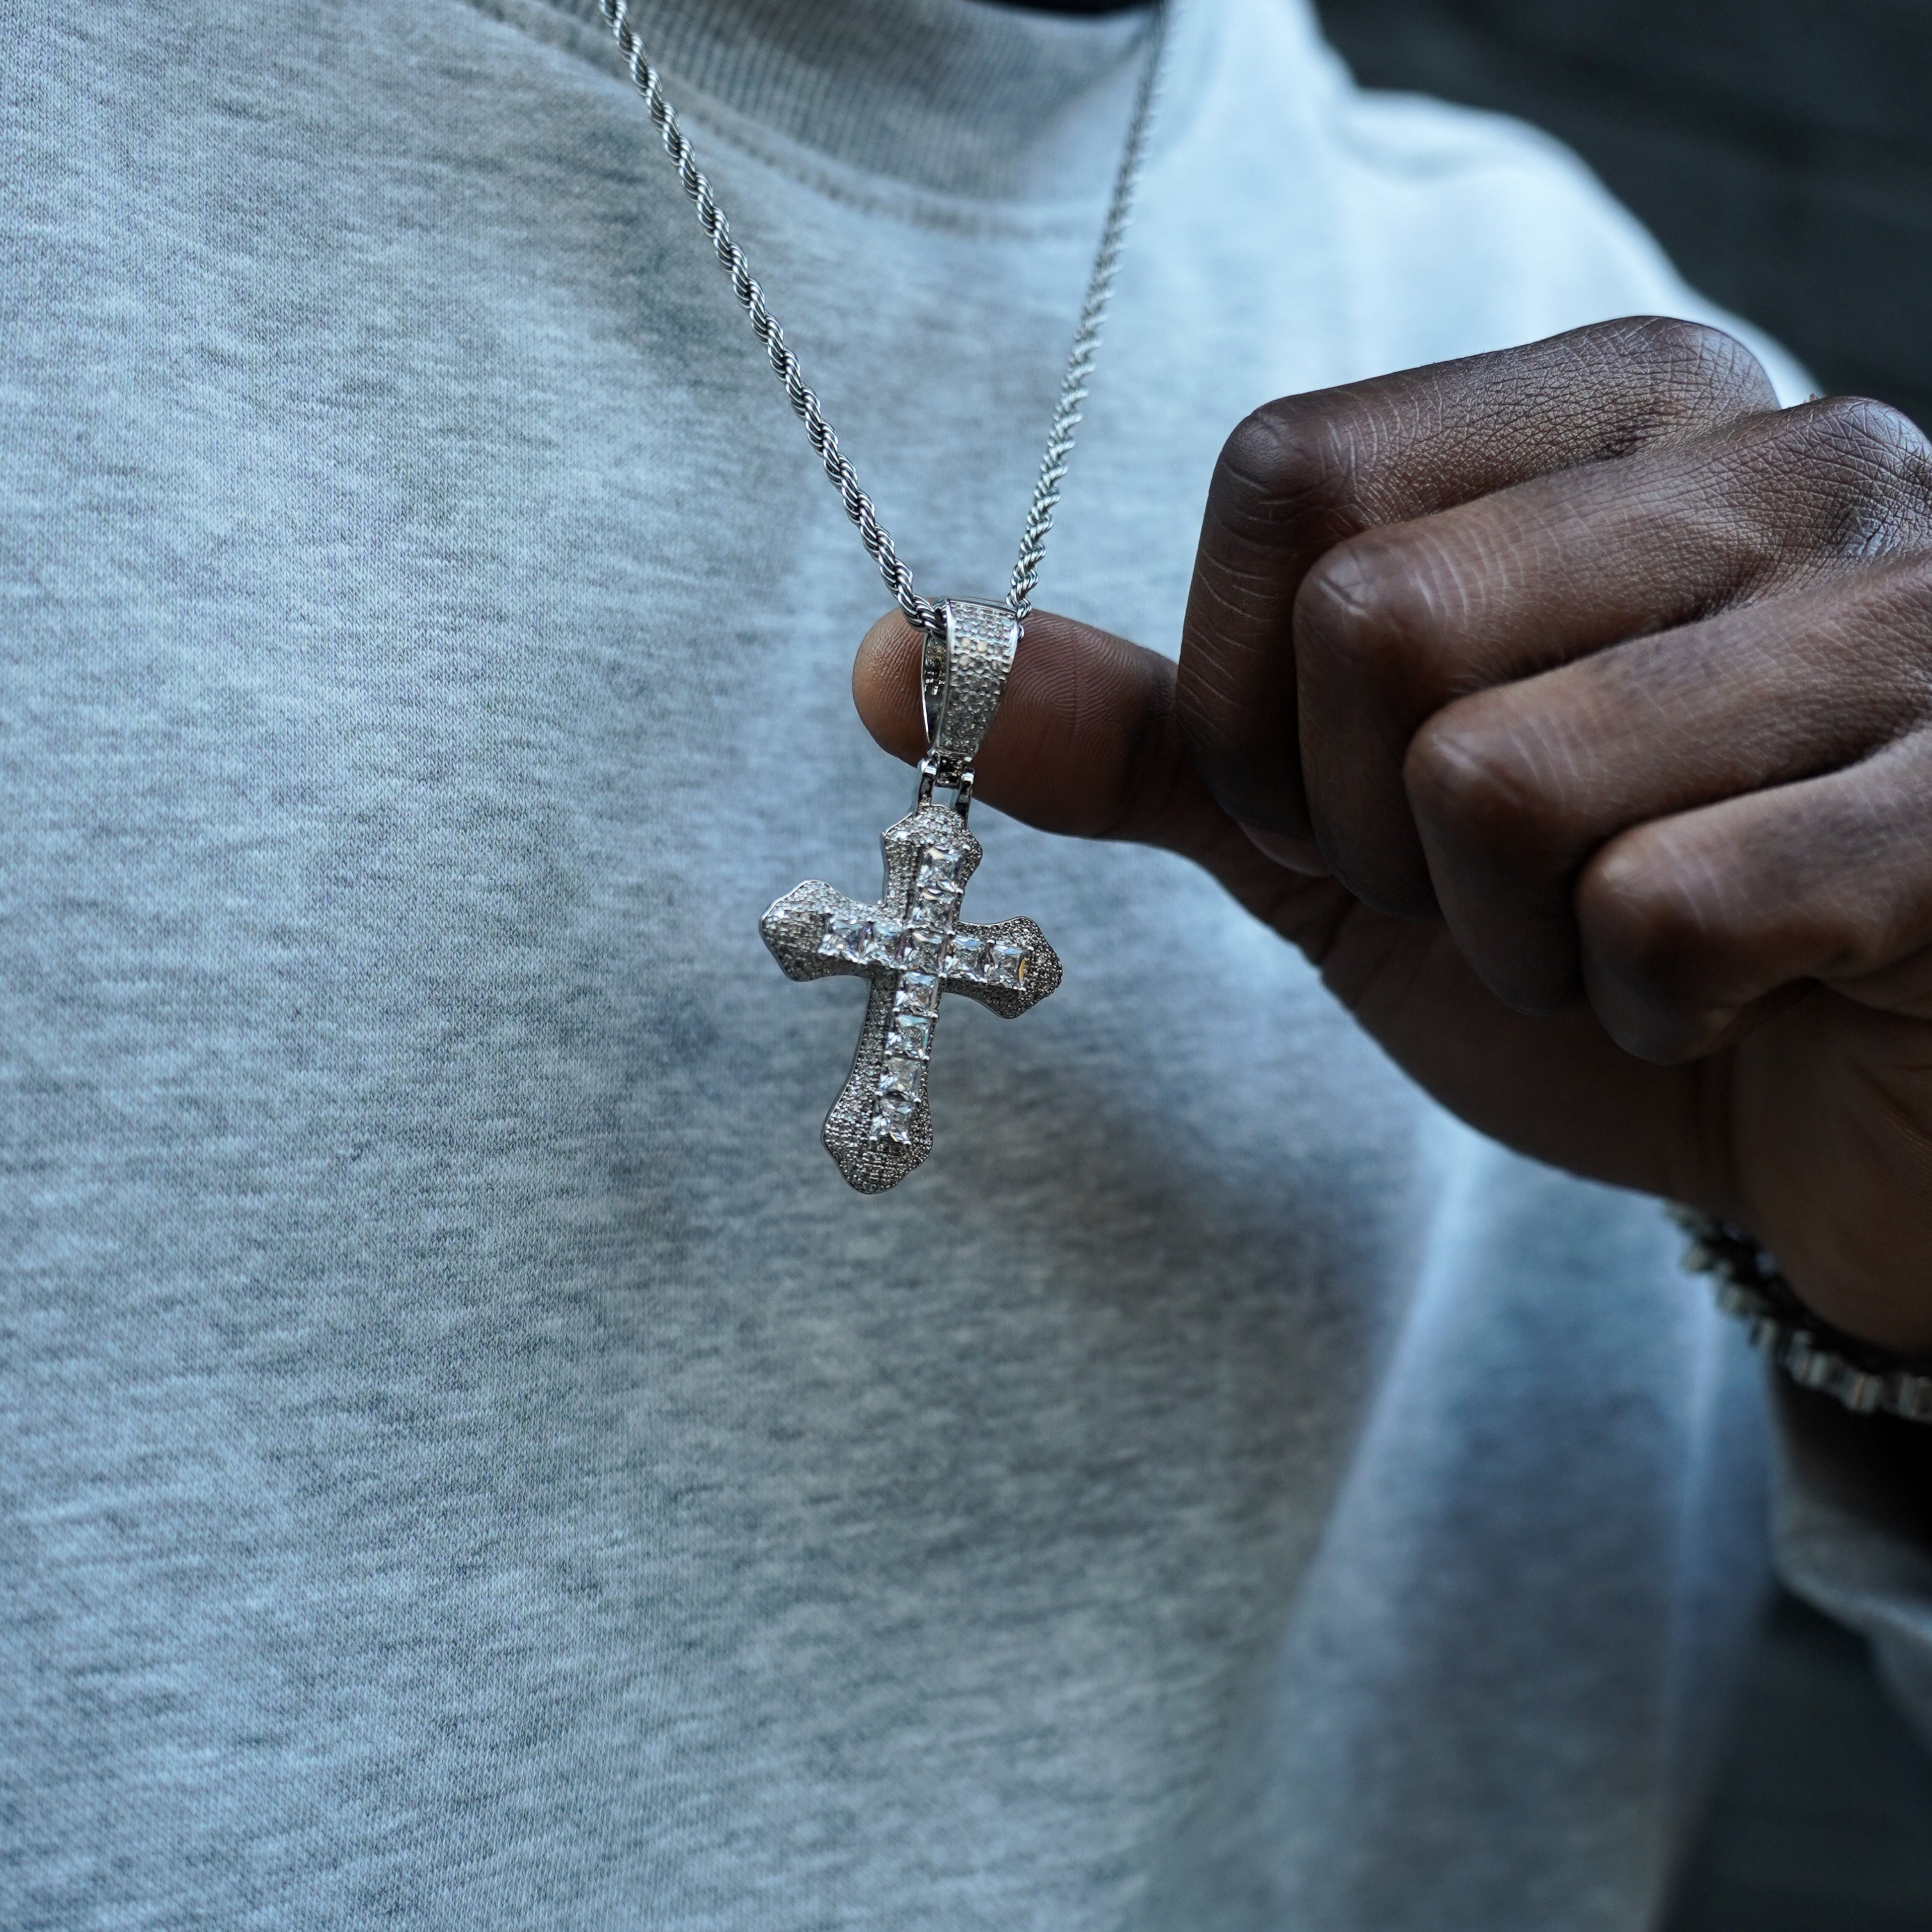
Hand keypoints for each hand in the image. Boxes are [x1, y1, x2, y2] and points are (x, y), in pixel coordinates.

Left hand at [854, 318, 1931, 1349]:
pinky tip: (1740, 990)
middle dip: (1373, 833)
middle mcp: (1785, 463)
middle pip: (1376, 623)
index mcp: (1617, 416)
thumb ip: (1156, 735)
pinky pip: (1668, 911)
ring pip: (1502, 780)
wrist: (1835, 1108)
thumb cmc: (1592, 941)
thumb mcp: (1342, 828)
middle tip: (1493, 887)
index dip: (1255, 699)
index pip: (1292, 482)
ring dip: (1511, 933)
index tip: (1344, 801)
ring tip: (1622, 934)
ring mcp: (1908, 623)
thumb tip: (908, 661)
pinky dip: (1648, 1007)